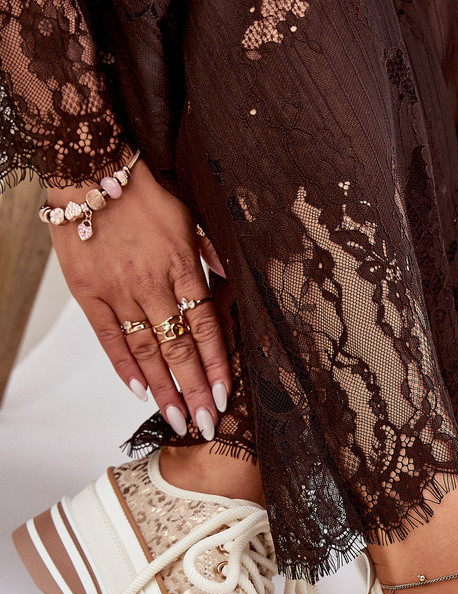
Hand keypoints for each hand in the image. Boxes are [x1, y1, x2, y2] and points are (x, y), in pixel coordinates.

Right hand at [48, 155, 230, 437]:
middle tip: (206, 424)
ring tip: (176, 418)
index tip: (228, 395)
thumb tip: (232, 281)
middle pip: (179, 349)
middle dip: (195, 391)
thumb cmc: (144, 192)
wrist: (90, 169)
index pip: (206, 327)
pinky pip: (109, 338)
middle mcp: (152, 283)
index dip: (218, 365)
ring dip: (163, 389)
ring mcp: (118, 291)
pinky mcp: (88, 293)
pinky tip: (138, 390)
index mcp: (183, 265)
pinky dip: (124, 366)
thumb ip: (211, 254)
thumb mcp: (191, 216)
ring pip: (146, 350)